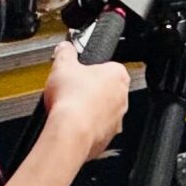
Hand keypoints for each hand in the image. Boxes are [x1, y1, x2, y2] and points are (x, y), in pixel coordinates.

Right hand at [41, 41, 129, 158]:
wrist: (70, 132)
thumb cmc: (72, 100)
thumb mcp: (63, 65)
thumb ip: (65, 52)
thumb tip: (65, 48)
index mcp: (118, 75)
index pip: (108, 66)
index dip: (90, 68)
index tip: (78, 71)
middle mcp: (122, 98)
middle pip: (105, 89)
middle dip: (89, 90)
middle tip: (71, 90)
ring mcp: (117, 119)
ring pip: (102, 111)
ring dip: (88, 109)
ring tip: (69, 108)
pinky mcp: (108, 137)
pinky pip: (97, 129)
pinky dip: (85, 126)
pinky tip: (71, 123)